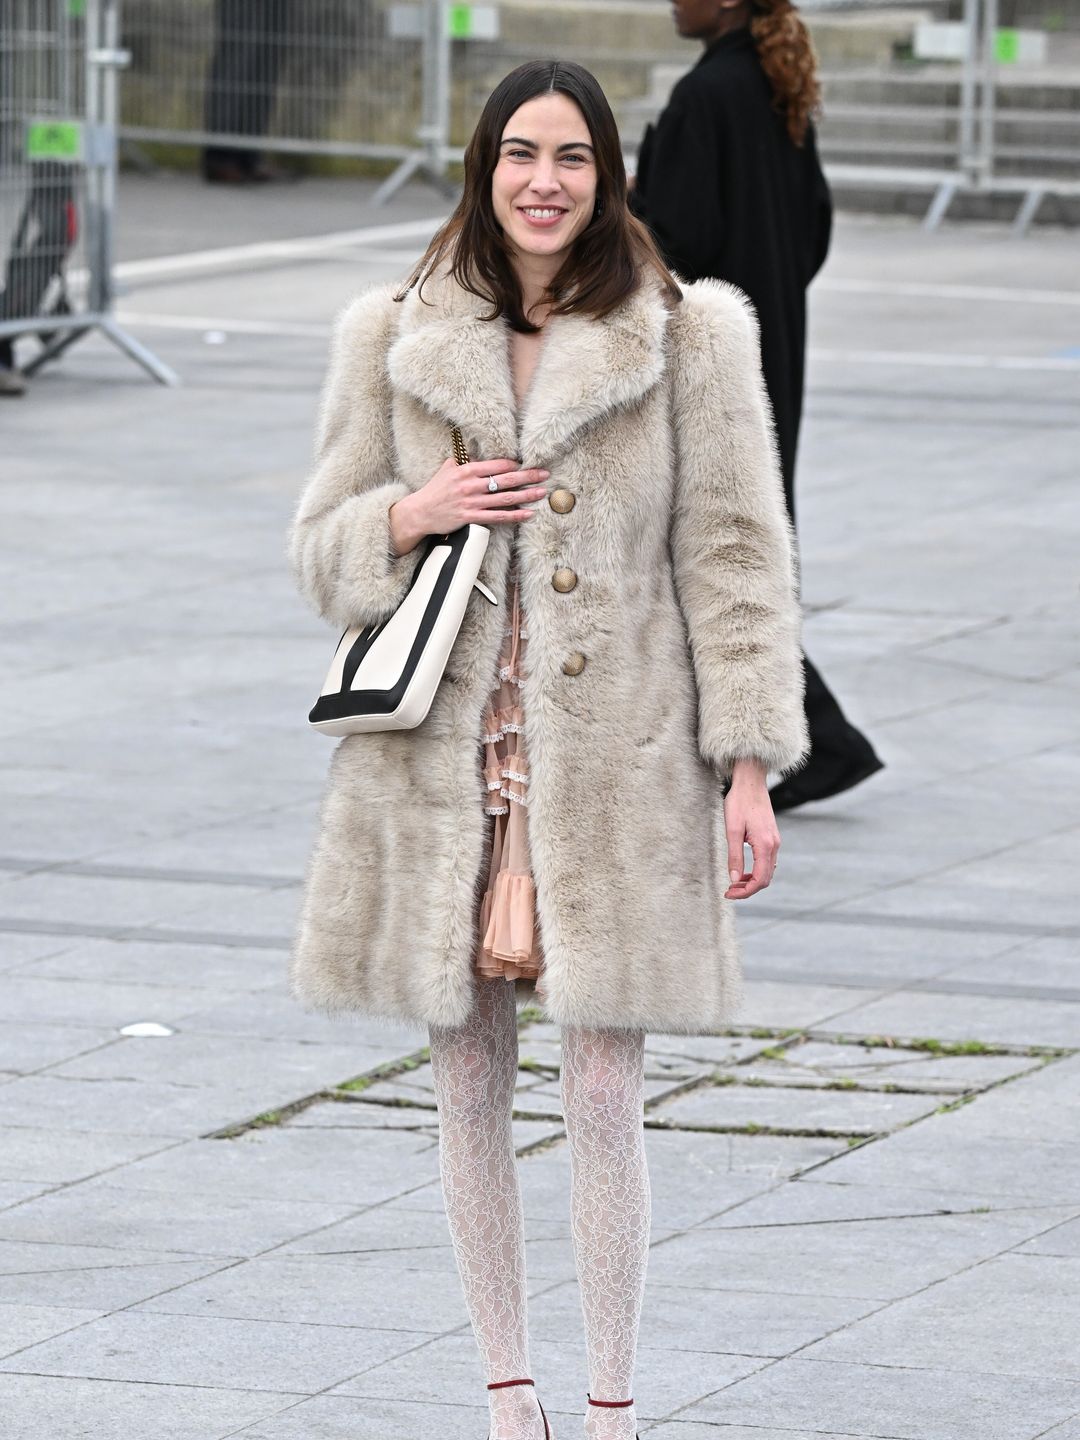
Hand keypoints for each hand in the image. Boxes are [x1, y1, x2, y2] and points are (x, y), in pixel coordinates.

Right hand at [390, 458, 549, 553]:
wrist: (420, 512)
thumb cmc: (435, 489)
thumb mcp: (448, 469)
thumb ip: (466, 462)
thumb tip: (481, 457)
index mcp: (466, 470)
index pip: (496, 465)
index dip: (514, 465)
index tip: (527, 464)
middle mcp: (471, 485)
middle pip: (506, 480)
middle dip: (528, 476)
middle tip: (545, 474)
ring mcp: (472, 502)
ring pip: (505, 498)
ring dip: (526, 495)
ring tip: (541, 492)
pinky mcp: (471, 518)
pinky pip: (497, 516)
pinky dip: (514, 515)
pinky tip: (527, 514)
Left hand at [723, 758, 779, 900]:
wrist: (750, 782)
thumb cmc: (739, 802)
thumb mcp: (732, 830)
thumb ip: (734, 856)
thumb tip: (733, 878)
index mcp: (765, 845)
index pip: (759, 879)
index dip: (745, 891)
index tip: (729, 893)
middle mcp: (774, 845)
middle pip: (765, 878)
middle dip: (748, 889)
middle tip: (729, 891)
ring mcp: (774, 841)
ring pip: (767, 871)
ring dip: (752, 880)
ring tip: (734, 882)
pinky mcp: (771, 837)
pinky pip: (767, 861)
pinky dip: (756, 870)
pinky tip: (743, 870)